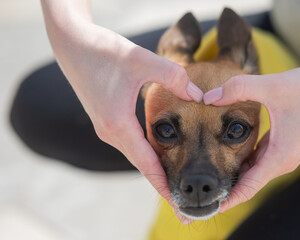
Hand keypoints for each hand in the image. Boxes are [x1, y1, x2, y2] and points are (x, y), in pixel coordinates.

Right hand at [42, 8, 202, 205]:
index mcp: (118, 124)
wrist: (71, 43)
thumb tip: (200, 96)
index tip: (180, 206)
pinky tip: (163, 159)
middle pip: (143, 166)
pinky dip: (149, 156)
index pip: (147, 165)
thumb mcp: (140, 60)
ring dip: (157, 172)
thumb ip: (173, 76)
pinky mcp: (109, 120)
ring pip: (138, 156)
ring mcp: (108, 128)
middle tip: (184, 207)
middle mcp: (111, 132)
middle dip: (164, 186)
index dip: (165, 186)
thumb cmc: (103, 50)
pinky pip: (133, 145)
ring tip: (178, 186)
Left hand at [203, 65, 299, 211]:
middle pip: (248, 183)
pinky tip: (228, 153)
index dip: (227, 200)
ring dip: (233, 176)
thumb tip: (207, 97)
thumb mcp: (273, 86)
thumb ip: (238, 89)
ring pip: (253, 171)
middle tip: (199, 194)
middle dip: (224, 190)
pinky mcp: (285, 143)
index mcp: (279, 156)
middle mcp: (281, 160)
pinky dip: (243, 160)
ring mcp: (284, 153)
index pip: (248, 188)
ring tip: (208, 176)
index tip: (208, 208)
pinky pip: (259, 158)